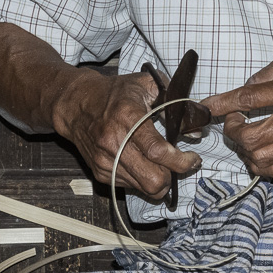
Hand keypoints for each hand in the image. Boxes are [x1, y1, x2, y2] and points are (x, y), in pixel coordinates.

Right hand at [53, 69, 201, 198]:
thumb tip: (195, 130)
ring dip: (159, 179)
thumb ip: (175, 104)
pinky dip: (143, 178)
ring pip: (144, 188)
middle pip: (152, 179)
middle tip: (179, 164)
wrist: (76, 104)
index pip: (157, 151)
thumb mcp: (147, 84)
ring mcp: (105, 160)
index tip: (193, 159)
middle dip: (172, 176)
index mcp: (128, 117)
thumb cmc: (115, 93)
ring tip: (162, 163)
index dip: (180, 161)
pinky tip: (143, 162)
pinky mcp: (100, 172)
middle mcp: (114, 142)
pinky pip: (131, 187)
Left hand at [201, 46, 272, 180]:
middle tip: (236, 121)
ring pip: (263, 161)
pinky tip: (263, 148)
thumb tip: (244, 89)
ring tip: (248, 136)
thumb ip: (270, 71)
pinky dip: (264, 163)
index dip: (222, 104)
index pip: (249, 99)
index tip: (206, 107)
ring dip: (246, 152)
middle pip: (252, 140)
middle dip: (233, 133)